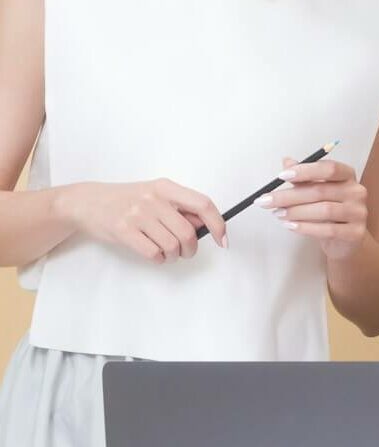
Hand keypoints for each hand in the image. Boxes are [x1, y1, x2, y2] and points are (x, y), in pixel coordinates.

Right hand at [65, 179, 225, 261]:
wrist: (87, 202)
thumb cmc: (128, 200)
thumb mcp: (155, 195)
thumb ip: (180, 209)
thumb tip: (207, 226)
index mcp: (166, 187)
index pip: (203, 204)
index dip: (218, 224)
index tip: (223, 240)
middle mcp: (153, 198)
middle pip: (188, 233)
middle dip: (191, 249)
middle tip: (185, 251)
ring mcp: (137, 214)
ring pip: (172, 246)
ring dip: (173, 255)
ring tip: (165, 251)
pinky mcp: (123, 231)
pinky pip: (154, 253)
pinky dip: (158, 259)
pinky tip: (153, 253)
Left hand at [259, 156, 367, 260]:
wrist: (345, 240)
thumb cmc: (329, 213)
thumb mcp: (316, 192)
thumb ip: (303, 178)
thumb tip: (286, 161)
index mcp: (347, 176)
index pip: (329, 168)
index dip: (305, 170)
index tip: (281, 176)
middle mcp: (356, 191)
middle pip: (321, 190)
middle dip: (289, 196)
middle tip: (267, 201)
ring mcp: (358, 212)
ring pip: (324, 210)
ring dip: (296, 212)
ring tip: (277, 214)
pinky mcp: (355, 232)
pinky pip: (328, 230)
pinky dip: (306, 228)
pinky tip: (290, 226)